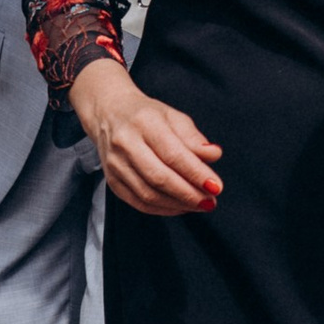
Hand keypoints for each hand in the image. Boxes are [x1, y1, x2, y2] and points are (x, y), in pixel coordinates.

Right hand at [70, 56, 221, 214]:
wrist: (108, 114)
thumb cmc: (146, 115)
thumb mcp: (172, 116)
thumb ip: (193, 137)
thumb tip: (213, 155)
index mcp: (144, 122)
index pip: (173, 154)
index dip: (196, 173)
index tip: (216, 186)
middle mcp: (125, 143)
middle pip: (159, 177)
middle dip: (189, 194)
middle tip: (210, 201)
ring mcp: (115, 164)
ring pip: (149, 194)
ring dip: (178, 204)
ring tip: (199, 205)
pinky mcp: (112, 181)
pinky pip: (139, 202)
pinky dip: (162, 209)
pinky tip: (180, 206)